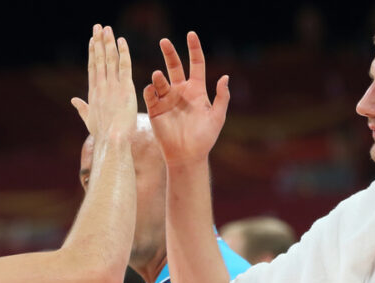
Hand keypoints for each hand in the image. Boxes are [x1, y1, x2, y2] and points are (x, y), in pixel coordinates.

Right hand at [71, 25, 136, 140]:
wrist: (111, 140)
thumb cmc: (102, 134)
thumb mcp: (89, 119)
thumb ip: (81, 107)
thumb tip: (73, 100)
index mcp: (93, 93)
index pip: (92, 68)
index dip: (92, 53)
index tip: (92, 40)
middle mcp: (101, 86)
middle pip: (99, 59)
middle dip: (98, 41)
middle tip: (98, 26)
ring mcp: (112, 86)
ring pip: (110, 59)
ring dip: (108, 42)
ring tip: (107, 28)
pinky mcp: (125, 88)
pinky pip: (124, 65)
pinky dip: (123, 52)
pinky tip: (122, 40)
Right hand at [143, 31, 229, 166]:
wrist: (187, 156)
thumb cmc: (204, 138)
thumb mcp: (217, 117)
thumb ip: (222, 97)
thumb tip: (225, 77)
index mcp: (197, 90)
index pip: (196, 64)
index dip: (194, 49)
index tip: (191, 35)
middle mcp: (180, 92)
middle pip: (174, 66)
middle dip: (169, 53)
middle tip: (164, 41)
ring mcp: (167, 100)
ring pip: (161, 81)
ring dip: (159, 76)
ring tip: (158, 76)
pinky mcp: (155, 110)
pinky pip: (150, 96)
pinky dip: (149, 90)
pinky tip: (151, 89)